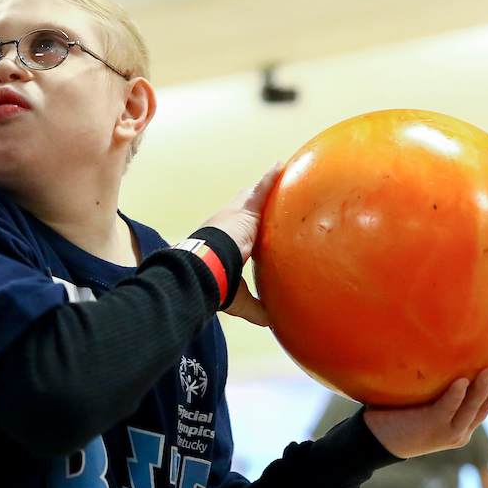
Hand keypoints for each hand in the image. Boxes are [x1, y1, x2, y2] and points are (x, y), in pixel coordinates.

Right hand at [202, 163, 281, 326]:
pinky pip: (262, 189)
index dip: (244, 226)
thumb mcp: (236, 297)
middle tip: (266, 194)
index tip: (253, 226)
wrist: (205, 266)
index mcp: (223, 242)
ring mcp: (236, 214)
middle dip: (253, 201)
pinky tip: (282, 166)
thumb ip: (254, 307)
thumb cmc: (214, 281)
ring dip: (265, 188)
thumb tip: (269, 322)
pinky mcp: (246, 209)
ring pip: (253, 196)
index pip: (236, 231)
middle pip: (242, 207)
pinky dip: (272, 178)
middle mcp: (227, 223)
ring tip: (281, 173)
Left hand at [363, 363, 487, 458]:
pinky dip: (455, 396)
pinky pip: (446, 410)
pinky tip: (462, 382)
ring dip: (484, 389)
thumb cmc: (394, 415)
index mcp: (461, 424)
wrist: (373, 441)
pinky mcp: (431, 428)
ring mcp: (447, 431)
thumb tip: (442, 351)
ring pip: (472, 409)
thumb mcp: (422, 400)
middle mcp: (460, 430)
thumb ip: (436, 385)